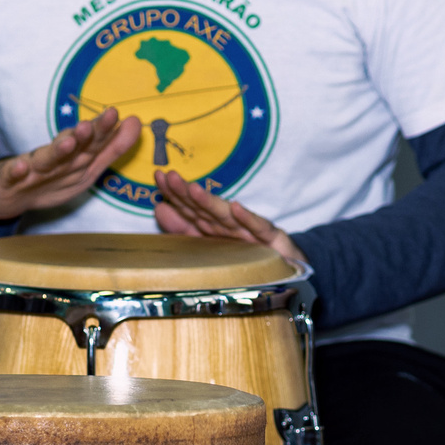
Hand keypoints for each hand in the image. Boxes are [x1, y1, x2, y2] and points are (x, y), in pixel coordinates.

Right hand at [0, 111, 139, 221]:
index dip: (103, 129)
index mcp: (75, 155)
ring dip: (57, 150)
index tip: (115, 114)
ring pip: (46, 158)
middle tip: (92, 124)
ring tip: (68, 142)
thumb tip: (136, 122)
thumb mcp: (87, 166)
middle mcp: (56, 157)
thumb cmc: (54, 175)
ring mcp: (33, 167)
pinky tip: (21, 167)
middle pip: (72, 145)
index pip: (93, 141)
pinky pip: (14, 175)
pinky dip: (16, 171)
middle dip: (82, 135)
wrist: (11, 192)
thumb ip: (112, 147)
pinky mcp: (11, 178)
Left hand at [151, 169, 306, 265]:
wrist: (285, 268)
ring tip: (193, 190)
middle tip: (170, 177)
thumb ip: (183, 228)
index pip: (190, 209)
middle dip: (186, 193)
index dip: (174, 194)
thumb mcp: (207, 243)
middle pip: (204, 209)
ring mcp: (249, 231)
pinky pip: (257, 229)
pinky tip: (237, 208)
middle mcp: (228, 225)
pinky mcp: (269, 238)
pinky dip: (247, 219)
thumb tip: (159, 207)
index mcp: (212, 226)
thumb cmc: (245, 253)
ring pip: (226, 216)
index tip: (159, 177)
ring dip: (210, 203)